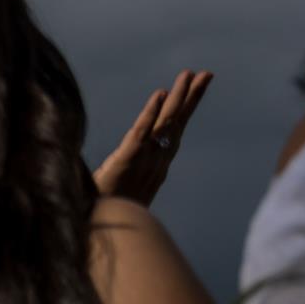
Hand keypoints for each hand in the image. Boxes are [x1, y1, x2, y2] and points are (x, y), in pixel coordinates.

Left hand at [92, 69, 213, 205]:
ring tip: (188, 75)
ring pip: (165, 123)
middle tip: (206, 74)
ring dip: (177, 98)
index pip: (173, 131)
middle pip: (177, 123)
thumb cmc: (108, 210)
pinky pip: (141, 133)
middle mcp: (155, 160)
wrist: (98, 229)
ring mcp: (143, 160)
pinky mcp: (126, 161)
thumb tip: (115, 160)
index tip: (193, 86)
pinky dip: (151, 113)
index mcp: (155, 164)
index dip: (184, 109)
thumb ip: (123, 172)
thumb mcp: (120, 187)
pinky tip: (159, 95)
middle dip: (191, 97)